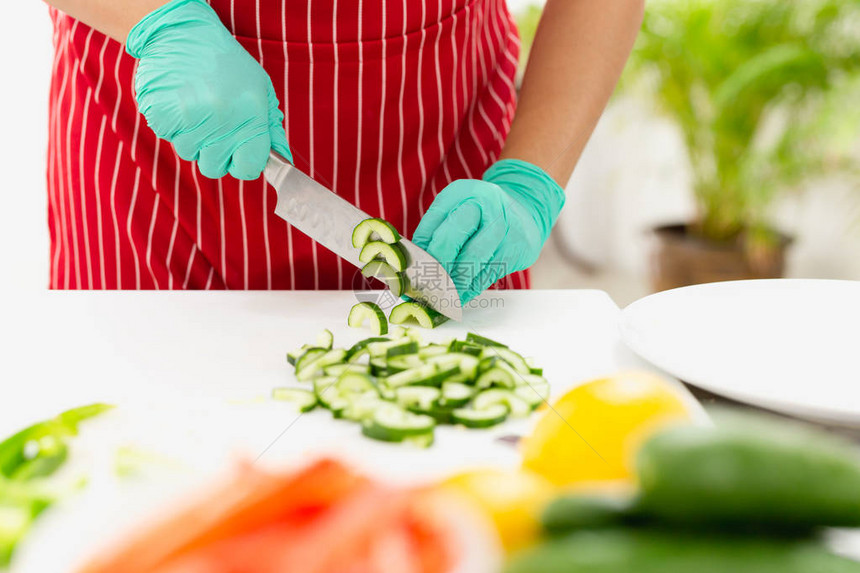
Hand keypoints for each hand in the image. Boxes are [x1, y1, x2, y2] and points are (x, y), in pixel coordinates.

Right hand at [125, 0, 290, 179]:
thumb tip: (283, 162)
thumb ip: (272, 130)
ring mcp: (190, 118)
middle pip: (215, 168)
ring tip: (197, 108)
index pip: (248, 168)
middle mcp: (221, 119)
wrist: (181, 34)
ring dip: (193, 137)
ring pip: (190, 153)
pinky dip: (173, 126)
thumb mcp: (260, 91)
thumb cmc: (227, 64)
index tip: (240, 153)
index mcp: (250, 115)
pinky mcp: (162, 115)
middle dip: (216, 153)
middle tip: (215, 125)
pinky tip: (180, 102)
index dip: (244, 163)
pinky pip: (168, 138)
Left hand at [413, 159, 564, 303]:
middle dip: (435, 267)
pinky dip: (471, 289)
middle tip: (424, 287)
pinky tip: (460, 297)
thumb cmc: (482, 215)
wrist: (527, 211)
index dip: (419, 251)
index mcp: (462, 192)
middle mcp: (485, 203)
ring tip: (440, 298)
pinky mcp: (517, 247)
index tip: (410, 273)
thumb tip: (413, 266)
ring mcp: (504, 225)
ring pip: (472, 260)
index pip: (433, 223)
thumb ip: (435, 232)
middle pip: (451, 238)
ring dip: (453, 284)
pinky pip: (489, 273)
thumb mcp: (458, 210)